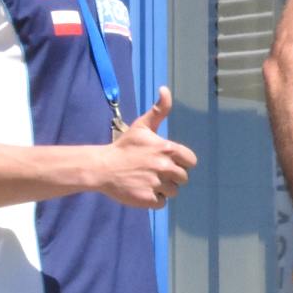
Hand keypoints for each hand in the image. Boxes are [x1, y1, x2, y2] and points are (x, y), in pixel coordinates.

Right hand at [98, 86, 197, 208]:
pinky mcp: (147, 199)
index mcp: (167, 149)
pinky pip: (162, 203)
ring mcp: (156, 184)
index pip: (190, 161)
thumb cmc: (124, 146)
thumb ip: (159, 110)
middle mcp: (164, 167)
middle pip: (182, 178)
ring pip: (173, 191)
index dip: (180, 162)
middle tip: (152, 171)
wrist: (101, 167)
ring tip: (145, 180)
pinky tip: (141, 189)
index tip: (165, 161)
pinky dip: (154, 199)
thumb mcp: (142, 126)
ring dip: (162, 188)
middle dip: (170, 176)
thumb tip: (165, 89)